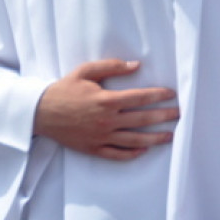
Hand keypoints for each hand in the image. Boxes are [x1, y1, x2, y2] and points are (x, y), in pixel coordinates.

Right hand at [34, 59, 179, 159]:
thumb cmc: (64, 89)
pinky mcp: (92, 148)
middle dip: (163, 116)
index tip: (171, 94)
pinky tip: (143, 151)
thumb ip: (112, 66)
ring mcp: (100, 136)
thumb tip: (136, 65)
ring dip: (154, 138)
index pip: (140, 98)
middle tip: (179, 114)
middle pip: (141, 119)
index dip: (158, 95)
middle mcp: (106, 120)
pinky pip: (115, 154)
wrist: (40, 112)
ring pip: (133, 140)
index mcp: (106, 99)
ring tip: (169, 136)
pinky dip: (131, 154)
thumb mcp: (86, 71)